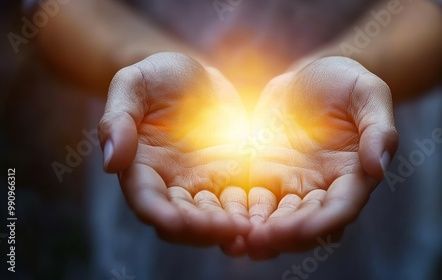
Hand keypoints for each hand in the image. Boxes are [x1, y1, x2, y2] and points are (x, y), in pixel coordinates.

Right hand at [98, 53, 250, 246]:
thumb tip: (110, 163)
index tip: (175, 222)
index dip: (160, 215)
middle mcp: (170, 183)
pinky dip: (247, 212)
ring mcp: (202, 182)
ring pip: (211, 218)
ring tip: (248, 229)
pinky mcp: (230, 175)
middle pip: (182, 220)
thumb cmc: (158, 77)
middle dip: (201, 229)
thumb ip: (118, 120)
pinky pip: (238, 200)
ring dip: (227, 228)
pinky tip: (262, 218)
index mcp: (141, 167)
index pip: (147, 201)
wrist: (196, 76)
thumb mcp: (133, 85)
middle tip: (226, 229)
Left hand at [233, 57, 397, 258]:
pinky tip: (227, 221)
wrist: (310, 76)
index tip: (299, 230)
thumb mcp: (368, 94)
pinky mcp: (265, 172)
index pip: (341, 207)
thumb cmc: (346, 83)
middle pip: (306, 221)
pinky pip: (253, 198)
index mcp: (353, 174)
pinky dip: (243, 212)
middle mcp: (323, 186)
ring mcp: (292, 182)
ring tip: (241, 242)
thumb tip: (378, 167)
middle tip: (261, 241)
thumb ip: (378, 129)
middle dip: (286, 235)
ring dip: (262, 232)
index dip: (322, 222)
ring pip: (278, 217)